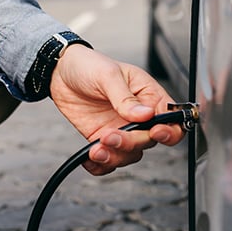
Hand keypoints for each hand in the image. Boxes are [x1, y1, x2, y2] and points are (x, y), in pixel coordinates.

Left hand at [49, 44, 185, 174]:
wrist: (61, 72)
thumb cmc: (89, 65)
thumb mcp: (108, 75)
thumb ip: (125, 97)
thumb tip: (145, 114)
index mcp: (148, 96)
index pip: (171, 120)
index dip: (169, 131)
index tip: (154, 132)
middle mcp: (138, 117)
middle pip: (148, 141)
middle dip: (130, 143)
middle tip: (110, 135)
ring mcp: (121, 129)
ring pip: (130, 155)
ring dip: (114, 156)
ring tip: (96, 148)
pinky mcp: (103, 139)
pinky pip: (108, 160)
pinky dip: (101, 165)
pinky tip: (90, 158)